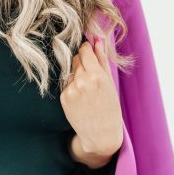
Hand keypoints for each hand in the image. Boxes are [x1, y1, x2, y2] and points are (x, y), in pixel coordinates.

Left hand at [60, 37, 122, 157]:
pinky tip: (81, 97)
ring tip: (87, 89)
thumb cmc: (110, 107)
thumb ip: (102, 59)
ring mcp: (71, 90)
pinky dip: (72, 86)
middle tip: (91, 76)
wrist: (100, 135)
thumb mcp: (110, 82)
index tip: (89, 52)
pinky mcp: (64, 98)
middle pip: (76, 59)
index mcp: (96, 76)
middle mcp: (82, 82)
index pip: (84, 50)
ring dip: (77, 75)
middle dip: (83, 63)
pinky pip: (66, 83)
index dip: (87, 50)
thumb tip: (98, 39)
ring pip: (70, 71)